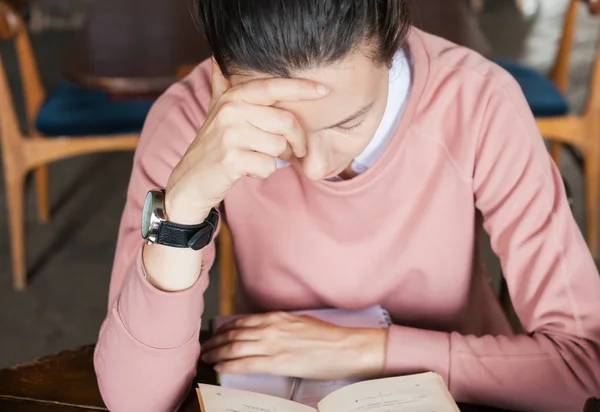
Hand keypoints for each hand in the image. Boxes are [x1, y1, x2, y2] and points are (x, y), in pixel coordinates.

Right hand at [164, 60, 328, 223]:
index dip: (301, 88)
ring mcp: (230, 135)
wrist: (190, 181)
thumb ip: (222, 85)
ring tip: (255, 158)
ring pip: (279, 146)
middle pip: (286, 121)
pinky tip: (246, 170)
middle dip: (297, 140)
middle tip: (295, 150)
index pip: (274, 87)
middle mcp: (231, 111)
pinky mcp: (231, 159)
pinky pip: (268, 166)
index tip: (324, 90)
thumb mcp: (215, 111)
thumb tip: (218, 57)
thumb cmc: (212, 146)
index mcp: (233, 98)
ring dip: (275, 158)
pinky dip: (262, 173)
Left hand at [201, 311, 386, 379]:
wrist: (344, 346)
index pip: (241, 322)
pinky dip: (228, 365)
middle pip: (233, 334)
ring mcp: (272, 344)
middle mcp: (270, 328)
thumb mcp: (300, 322)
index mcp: (276, 317)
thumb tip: (266, 331)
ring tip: (208, 358)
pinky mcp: (276, 362)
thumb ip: (280, 325)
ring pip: (234, 347)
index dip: (224, 329)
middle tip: (205, 348)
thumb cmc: (328, 336)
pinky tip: (220, 368)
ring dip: (217, 353)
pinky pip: (244, 363)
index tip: (216, 335)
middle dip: (215, 342)